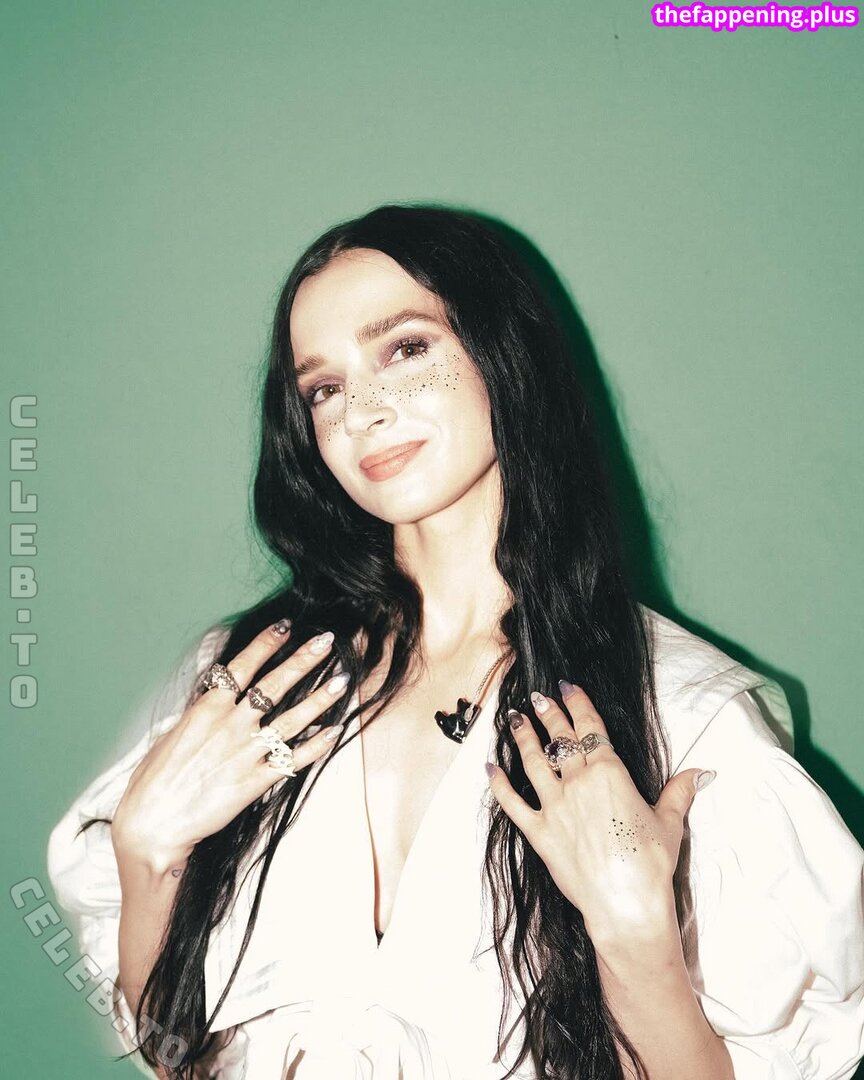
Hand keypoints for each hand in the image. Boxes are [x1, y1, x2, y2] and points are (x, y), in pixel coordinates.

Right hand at [111, 623, 348, 870]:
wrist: (153, 823)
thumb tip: (217, 696)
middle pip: (275, 685)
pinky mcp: (256, 781)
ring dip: (321, 698)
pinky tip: (335, 731)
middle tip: (328, 641)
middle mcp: (231, 725)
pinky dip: (317, 745)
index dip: (266, 644)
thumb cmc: (155, 780)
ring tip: (343, 680)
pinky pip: (295, 759)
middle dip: (304, 660)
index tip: (286, 626)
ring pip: (294, 719)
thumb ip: (202, 712)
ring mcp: (247, 752)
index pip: (243, 666)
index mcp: (207, 709)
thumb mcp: (174, 733)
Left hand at [487, 681, 711, 945]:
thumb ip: (680, 791)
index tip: (567, 688)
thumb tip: (703, 772)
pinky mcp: (539, 832)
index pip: (590, 728)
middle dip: (548, 714)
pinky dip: (499, 784)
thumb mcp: (669, 821)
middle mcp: (578, 783)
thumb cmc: (650, 863)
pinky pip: (512, 803)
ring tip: (515, 719)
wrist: (626, 904)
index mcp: (609, 772)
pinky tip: (490, 767)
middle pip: (559, 739)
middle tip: (538, 697)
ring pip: (534, 762)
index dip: (578, 704)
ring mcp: (555, 806)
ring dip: (523, 737)